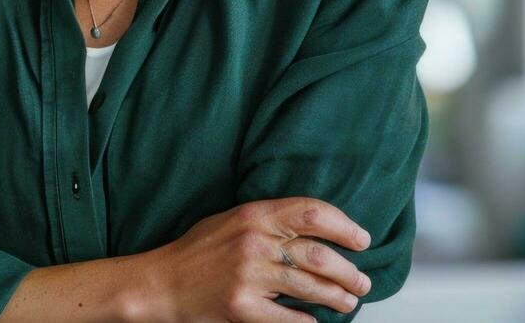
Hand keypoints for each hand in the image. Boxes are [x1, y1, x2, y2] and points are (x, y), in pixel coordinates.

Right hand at [138, 197, 373, 321]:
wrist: (163, 282)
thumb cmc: (199, 250)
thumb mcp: (232, 220)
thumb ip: (270, 220)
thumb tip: (319, 230)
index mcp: (253, 215)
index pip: (311, 212)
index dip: (344, 226)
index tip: (361, 239)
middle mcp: (253, 243)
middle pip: (318, 255)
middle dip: (349, 272)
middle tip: (362, 281)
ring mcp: (248, 277)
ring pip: (310, 287)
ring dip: (337, 297)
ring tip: (348, 301)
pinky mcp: (242, 308)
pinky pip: (288, 318)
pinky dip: (308, 322)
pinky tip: (315, 321)